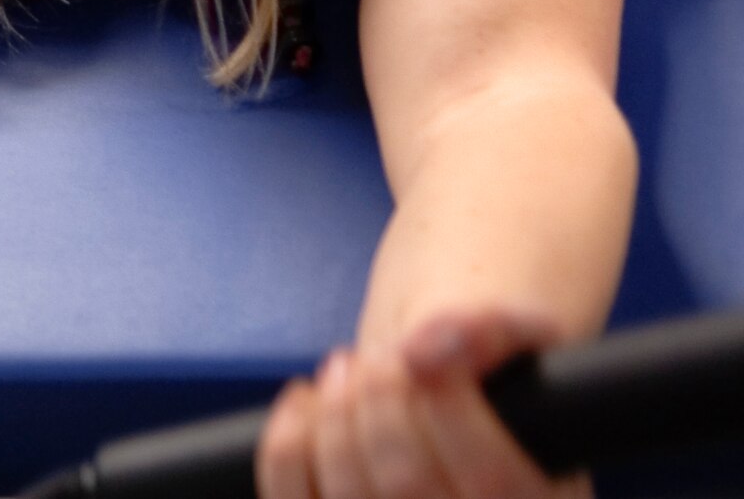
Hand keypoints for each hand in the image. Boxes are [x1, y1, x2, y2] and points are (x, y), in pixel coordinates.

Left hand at [256, 309, 593, 497]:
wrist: (442, 419)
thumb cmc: (488, 387)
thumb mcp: (522, 349)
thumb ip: (497, 330)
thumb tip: (426, 344)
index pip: (490, 475)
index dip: (446, 401)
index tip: (419, 350)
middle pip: (407, 481)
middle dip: (382, 398)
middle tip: (379, 356)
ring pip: (349, 492)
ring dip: (337, 412)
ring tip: (349, 368)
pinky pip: (292, 495)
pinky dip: (289, 438)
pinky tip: (310, 400)